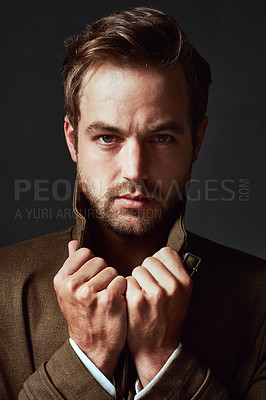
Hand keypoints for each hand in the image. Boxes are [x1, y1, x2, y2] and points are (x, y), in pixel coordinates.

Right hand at [54, 240, 126, 379]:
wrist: (92, 347)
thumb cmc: (83, 315)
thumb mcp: (70, 291)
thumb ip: (71, 264)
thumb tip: (73, 242)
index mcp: (62, 280)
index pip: (85, 252)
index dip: (92, 265)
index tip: (90, 280)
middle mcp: (73, 285)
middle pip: (100, 260)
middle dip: (103, 274)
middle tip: (98, 293)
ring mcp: (90, 292)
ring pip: (112, 270)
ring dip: (113, 283)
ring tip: (106, 299)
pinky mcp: (108, 299)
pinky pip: (122, 281)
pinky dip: (122, 291)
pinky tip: (115, 304)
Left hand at [126, 247, 191, 386]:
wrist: (157, 348)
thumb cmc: (166, 318)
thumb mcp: (181, 295)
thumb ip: (174, 273)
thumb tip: (160, 253)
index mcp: (185, 282)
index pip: (166, 252)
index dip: (158, 262)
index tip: (158, 274)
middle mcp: (172, 286)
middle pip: (149, 259)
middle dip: (146, 272)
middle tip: (150, 289)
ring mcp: (155, 293)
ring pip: (137, 269)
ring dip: (136, 281)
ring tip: (143, 297)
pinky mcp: (137, 300)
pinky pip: (126, 281)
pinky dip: (127, 290)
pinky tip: (134, 303)